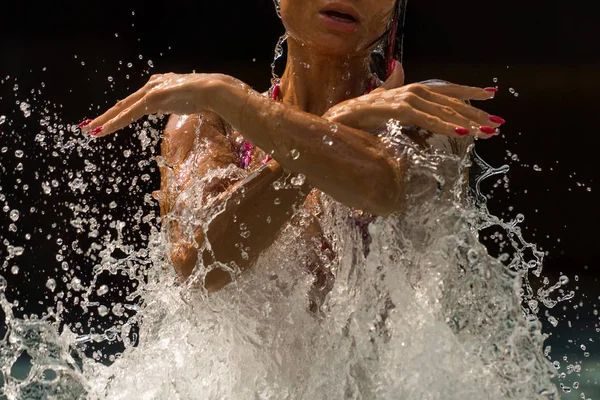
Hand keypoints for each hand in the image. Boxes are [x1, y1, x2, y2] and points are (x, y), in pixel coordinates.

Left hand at [79, 73, 233, 136]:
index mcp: (157, 86)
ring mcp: (151, 91)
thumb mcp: (183, 101)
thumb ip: (172, 103)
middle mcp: (151, 85)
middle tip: (89, 126)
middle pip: (124, 104)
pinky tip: (105, 129)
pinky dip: (117, 122)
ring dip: (106, 121)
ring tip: (91, 130)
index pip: (134, 102)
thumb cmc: (203, 96)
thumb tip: (169, 108)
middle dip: (105, 116)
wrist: (213, 90)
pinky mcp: (153, 97)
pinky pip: (131, 113)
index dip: (120, 113)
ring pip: (123, 109)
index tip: (109, 121)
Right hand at [323, 61, 503, 138]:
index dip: (469, 92)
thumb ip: (392, 88)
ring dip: (468, 122)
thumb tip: (399, 69)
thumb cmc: (357, 116)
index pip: (446, 91)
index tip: (490, 96)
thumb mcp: (381, 103)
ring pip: (444, 111)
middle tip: (497, 125)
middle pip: (451, 103)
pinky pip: (426, 120)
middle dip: (476, 114)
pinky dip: (446, 126)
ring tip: (488, 132)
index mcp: (411, 92)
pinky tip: (463, 133)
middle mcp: (411, 91)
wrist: (334, 119)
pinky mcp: (397, 110)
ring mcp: (405, 99)